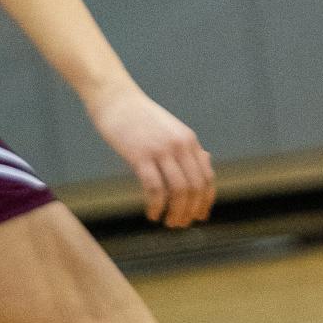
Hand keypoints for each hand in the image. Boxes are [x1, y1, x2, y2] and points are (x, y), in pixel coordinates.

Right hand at [84, 81, 215, 226]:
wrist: (115, 99)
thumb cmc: (140, 117)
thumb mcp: (171, 129)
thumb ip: (186, 147)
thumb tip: (205, 162)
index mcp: (190, 140)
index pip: (207, 177)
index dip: (206, 200)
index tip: (200, 215)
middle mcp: (181, 145)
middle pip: (196, 187)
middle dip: (191, 211)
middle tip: (180, 224)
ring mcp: (162, 150)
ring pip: (180, 190)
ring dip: (176, 212)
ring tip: (167, 223)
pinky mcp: (141, 155)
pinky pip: (155, 188)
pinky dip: (156, 206)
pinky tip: (152, 214)